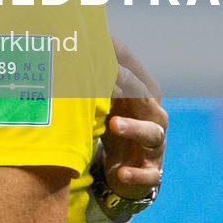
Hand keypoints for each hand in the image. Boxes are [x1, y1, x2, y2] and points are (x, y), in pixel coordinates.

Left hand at [101, 37, 165, 210]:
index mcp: (144, 99)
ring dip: (134, 127)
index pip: (137, 76)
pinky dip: (136, 174)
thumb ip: (94, 80)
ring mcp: (155, 146)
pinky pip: (148, 174)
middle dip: (130, 89)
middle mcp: (154, 118)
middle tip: (110, 80)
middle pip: (147, 99)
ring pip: (152, 134)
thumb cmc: (114, 126)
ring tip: (114, 124)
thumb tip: (67, 50)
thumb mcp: (106, 103)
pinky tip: (121, 172)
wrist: (127, 171)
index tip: (103, 48)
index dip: (123, 62)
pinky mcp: (152, 172)